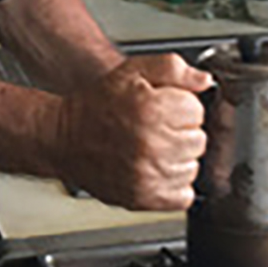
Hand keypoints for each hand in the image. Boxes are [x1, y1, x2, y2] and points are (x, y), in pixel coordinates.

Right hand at [55, 53, 209, 211]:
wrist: (63, 138)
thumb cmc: (97, 105)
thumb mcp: (133, 71)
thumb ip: (173, 68)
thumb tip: (204, 80)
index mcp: (154, 110)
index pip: (198, 112)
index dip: (182, 108)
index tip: (164, 109)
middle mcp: (153, 144)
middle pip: (198, 141)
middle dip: (181, 132)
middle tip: (155, 128)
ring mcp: (149, 174)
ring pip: (192, 168)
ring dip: (178, 159)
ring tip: (151, 148)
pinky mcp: (144, 197)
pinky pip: (183, 196)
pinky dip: (175, 185)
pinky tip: (156, 170)